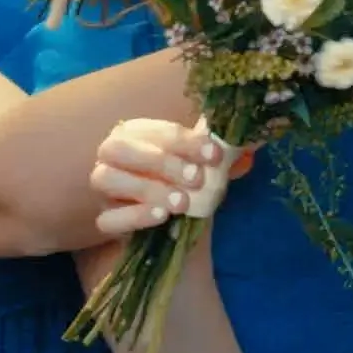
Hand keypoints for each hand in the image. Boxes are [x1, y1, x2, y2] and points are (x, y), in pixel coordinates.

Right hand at [90, 117, 239, 235]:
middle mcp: (112, 156)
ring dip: (148, 188)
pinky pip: (107, 218)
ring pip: (106, 179)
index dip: (186, 141)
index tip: (215, 155)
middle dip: (160, 161)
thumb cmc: (184, 181)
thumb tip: (249, 142)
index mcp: (137, 133)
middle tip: (196, 178)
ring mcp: (103, 189)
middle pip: (118, 148)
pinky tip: (161, 216)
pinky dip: (134, 216)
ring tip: (182, 203)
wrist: (169, 222)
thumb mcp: (202, 164)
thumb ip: (216, 152)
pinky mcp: (103, 219)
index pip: (155, 130)